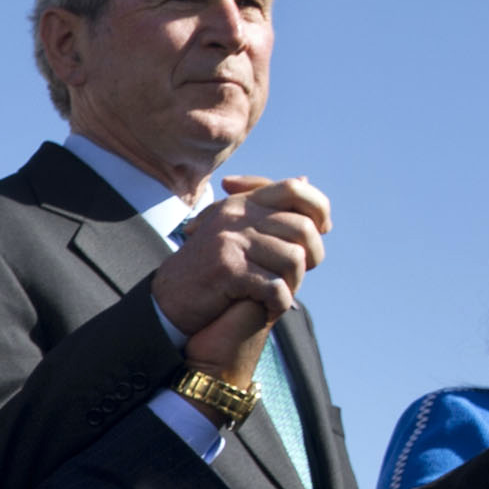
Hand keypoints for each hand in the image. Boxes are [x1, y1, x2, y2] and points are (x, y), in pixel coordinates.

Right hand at [155, 175, 330, 358]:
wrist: (166, 301)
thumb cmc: (206, 269)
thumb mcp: (233, 229)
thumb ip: (267, 206)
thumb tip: (304, 181)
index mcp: (239, 203)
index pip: (294, 190)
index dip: (318, 208)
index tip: (321, 230)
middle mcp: (235, 216)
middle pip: (302, 228)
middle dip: (311, 256)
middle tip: (299, 275)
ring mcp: (231, 242)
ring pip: (294, 259)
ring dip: (294, 284)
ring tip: (278, 295)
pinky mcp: (228, 270)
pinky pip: (275, 287)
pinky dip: (278, 303)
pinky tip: (268, 308)